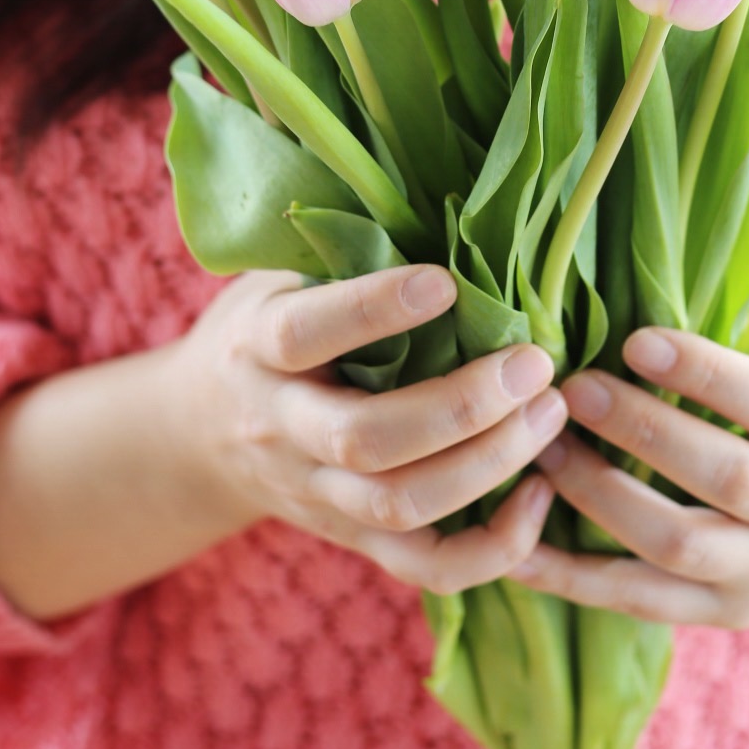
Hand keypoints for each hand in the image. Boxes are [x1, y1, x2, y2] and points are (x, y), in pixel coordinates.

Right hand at [169, 265, 565, 593]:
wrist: (197, 433)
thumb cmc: (264, 328)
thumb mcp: (276, 276)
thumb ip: (337, 249)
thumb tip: (415, 182)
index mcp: (258, 350)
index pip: (305, 334)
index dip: (371, 311)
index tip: (444, 282)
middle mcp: (281, 429)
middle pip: (365, 440)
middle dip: (461, 405)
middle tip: (534, 361)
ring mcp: (317, 496)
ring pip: (401, 506)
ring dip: (489, 464)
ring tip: (551, 411)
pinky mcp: (355, 539)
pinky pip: (427, 566)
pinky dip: (494, 546)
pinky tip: (541, 490)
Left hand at [508, 328, 748, 625]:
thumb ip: (721, 350)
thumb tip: (621, 306)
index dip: (706, 373)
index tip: (635, 340)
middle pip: (730, 478)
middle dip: (643, 431)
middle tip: (574, 388)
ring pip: (679, 546)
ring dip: (600, 495)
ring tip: (542, 451)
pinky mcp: (726, 613)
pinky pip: (638, 599)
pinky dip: (571, 574)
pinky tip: (516, 544)